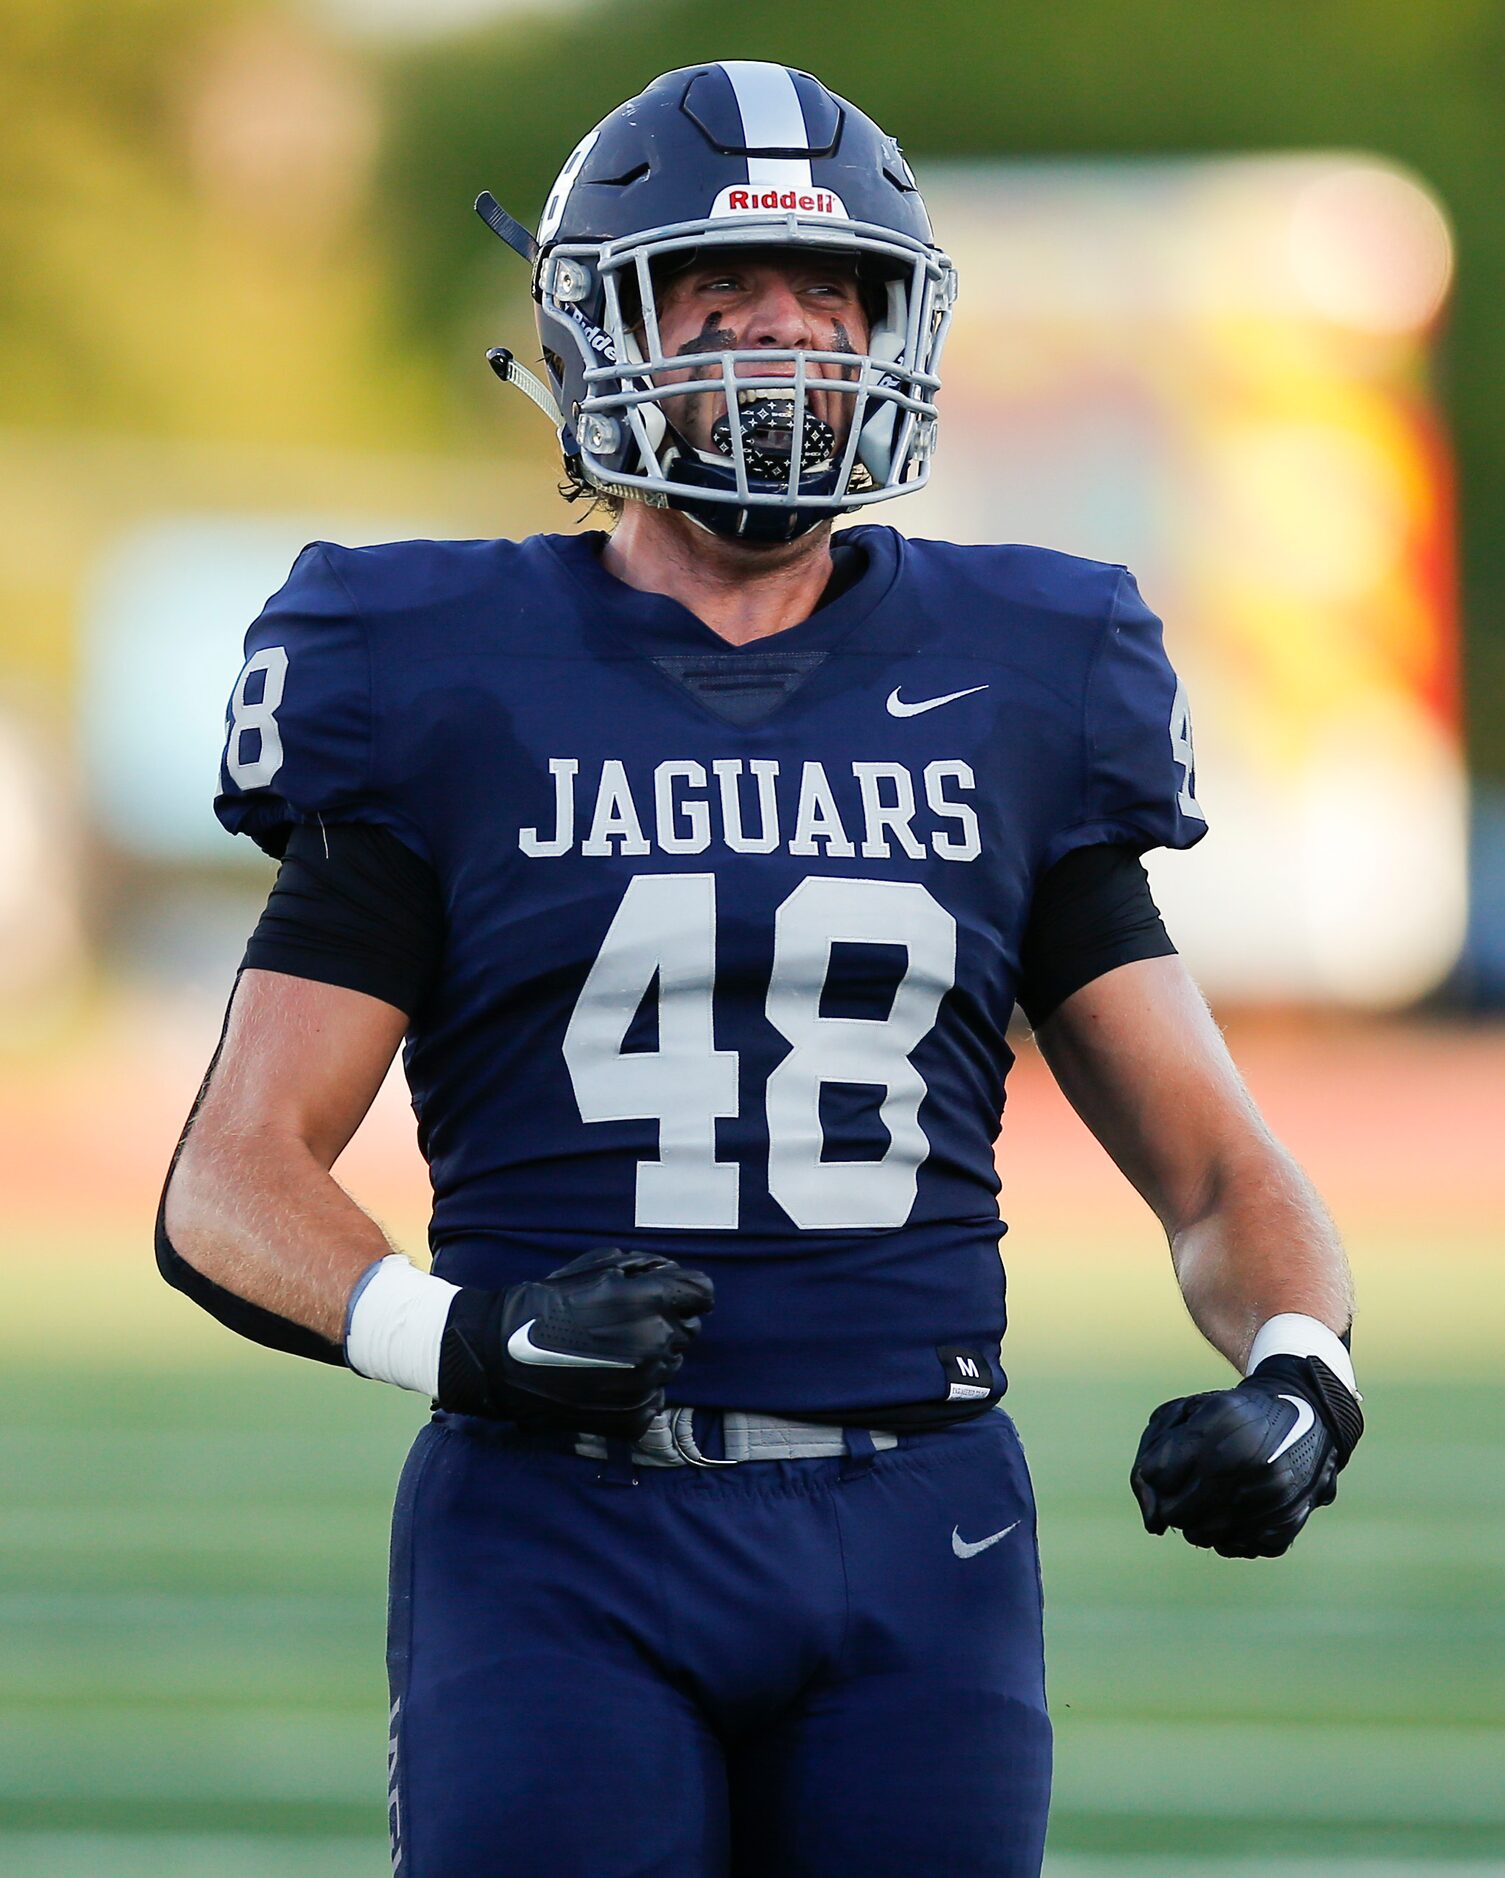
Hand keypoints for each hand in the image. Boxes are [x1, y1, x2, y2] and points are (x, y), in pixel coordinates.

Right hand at [436, 1246, 713, 1437]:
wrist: (503, 1356)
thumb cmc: (548, 1302)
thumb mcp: (596, 1266)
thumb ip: (645, 1268)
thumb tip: (672, 1276)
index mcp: (651, 1302)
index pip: (704, 1293)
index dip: (686, 1291)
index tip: (668, 1295)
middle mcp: (657, 1343)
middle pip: (689, 1329)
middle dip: (665, 1322)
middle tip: (624, 1325)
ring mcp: (647, 1384)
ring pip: (671, 1363)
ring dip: (651, 1356)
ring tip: (609, 1354)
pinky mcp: (635, 1416)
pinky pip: (655, 1397)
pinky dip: (638, 1390)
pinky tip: (606, 1381)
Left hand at [1130, 1354, 1363, 1557]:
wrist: (1306, 1412)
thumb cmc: (1235, 1414)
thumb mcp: (1192, 1410)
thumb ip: (1156, 1451)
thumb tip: (1152, 1521)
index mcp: (1219, 1431)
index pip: (1156, 1477)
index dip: (1157, 1474)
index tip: (1170, 1467)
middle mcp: (1248, 1467)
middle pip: (1177, 1513)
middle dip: (1173, 1502)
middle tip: (1187, 1489)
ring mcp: (1271, 1499)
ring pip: (1204, 1536)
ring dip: (1198, 1521)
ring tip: (1212, 1498)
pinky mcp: (1287, 1523)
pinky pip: (1238, 1547)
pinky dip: (1231, 1535)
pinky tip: (1238, 1511)